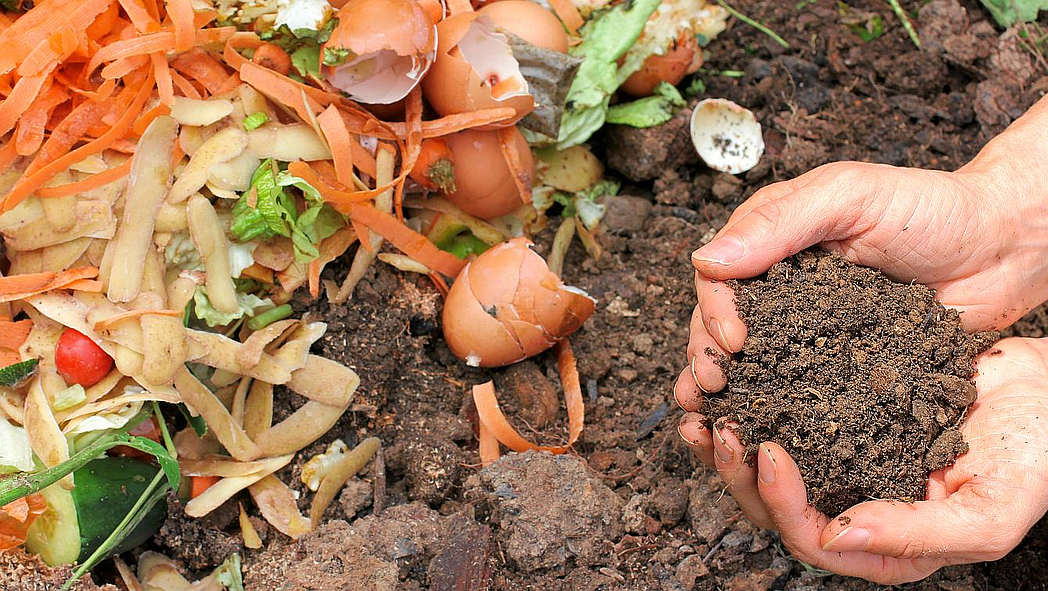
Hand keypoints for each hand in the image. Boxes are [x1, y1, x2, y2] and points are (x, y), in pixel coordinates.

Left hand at [677, 337, 1047, 583]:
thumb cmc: (1034, 456)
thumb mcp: (990, 510)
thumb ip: (918, 535)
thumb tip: (837, 535)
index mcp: (886, 544)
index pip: (812, 540)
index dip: (781, 503)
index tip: (766, 451)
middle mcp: (856, 506)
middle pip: (775, 507)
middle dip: (738, 472)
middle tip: (719, 428)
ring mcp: (844, 461)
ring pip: (768, 466)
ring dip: (730, 442)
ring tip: (703, 409)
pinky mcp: (838, 417)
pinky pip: (783, 415)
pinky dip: (753, 402)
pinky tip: (731, 381)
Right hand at [678, 100, 1047, 400]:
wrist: (1004, 249)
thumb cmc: (932, 208)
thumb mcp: (851, 196)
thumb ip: (780, 222)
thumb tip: (706, 259)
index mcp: (773, 240)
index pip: (719, 276)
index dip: (714, 309)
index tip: (733, 339)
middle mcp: (782, 287)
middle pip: (722, 323)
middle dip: (707, 355)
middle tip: (712, 385)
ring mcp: (809, 328)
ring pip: (751, 361)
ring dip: (727, 389)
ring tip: (713, 418)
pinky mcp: (839, 364)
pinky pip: (799, 388)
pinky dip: (772, 409)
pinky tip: (757, 431)